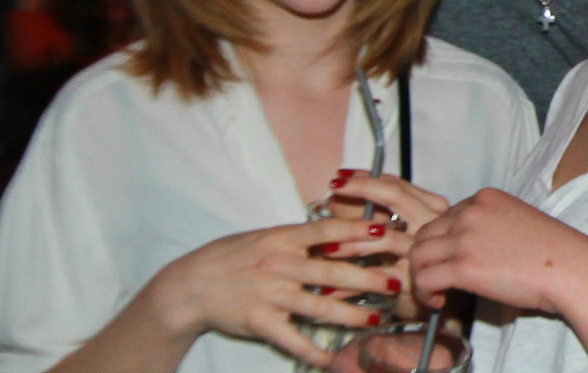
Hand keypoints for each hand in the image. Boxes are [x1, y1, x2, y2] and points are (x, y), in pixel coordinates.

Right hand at [147, 216, 402, 368]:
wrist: (191, 286)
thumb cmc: (232, 257)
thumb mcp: (267, 237)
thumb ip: (302, 238)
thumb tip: (342, 232)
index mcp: (283, 238)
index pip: (326, 231)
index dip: (357, 229)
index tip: (386, 229)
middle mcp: (279, 265)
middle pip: (332, 271)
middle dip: (368, 278)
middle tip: (396, 282)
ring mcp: (270, 294)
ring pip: (319, 307)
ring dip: (351, 315)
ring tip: (377, 320)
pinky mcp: (260, 322)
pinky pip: (292, 340)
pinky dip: (314, 352)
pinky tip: (333, 359)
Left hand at [322, 170, 450, 318]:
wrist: (442, 305)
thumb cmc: (415, 265)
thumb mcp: (395, 233)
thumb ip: (369, 215)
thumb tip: (335, 200)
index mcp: (431, 208)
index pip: (397, 185)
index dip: (366, 178)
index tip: (341, 176)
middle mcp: (432, 223)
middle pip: (396, 196)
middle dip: (361, 188)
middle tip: (334, 187)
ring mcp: (426, 250)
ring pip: (385, 236)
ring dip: (350, 240)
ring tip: (324, 246)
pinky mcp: (416, 280)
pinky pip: (377, 276)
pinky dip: (349, 284)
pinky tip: (329, 289)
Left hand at [408, 187, 587, 315]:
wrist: (571, 268)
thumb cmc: (554, 252)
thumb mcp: (517, 222)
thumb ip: (490, 226)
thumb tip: (471, 250)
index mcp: (485, 198)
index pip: (444, 217)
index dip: (443, 243)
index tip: (451, 261)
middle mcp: (471, 212)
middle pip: (424, 233)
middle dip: (426, 258)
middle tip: (438, 279)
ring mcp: (465, 238)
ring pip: (417, 254)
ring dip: (421, 276)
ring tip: (436, 292)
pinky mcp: (463, 266)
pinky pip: (424, 278)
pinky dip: (425, 293)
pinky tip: (440, 301)